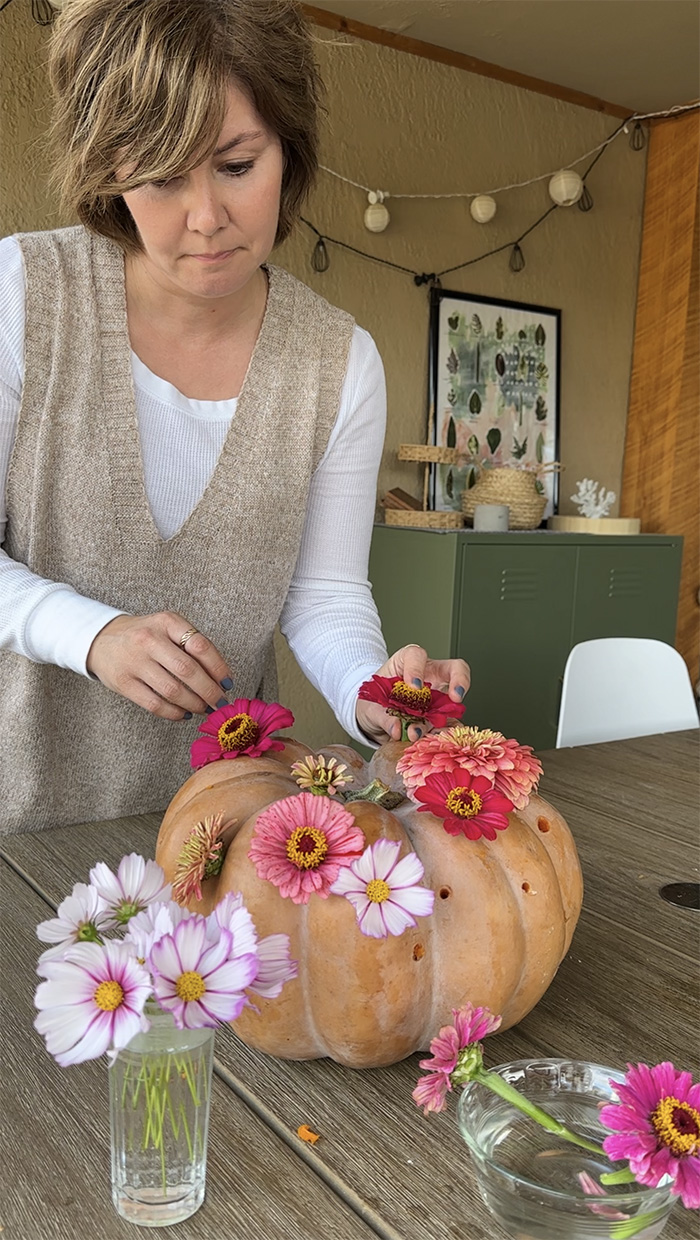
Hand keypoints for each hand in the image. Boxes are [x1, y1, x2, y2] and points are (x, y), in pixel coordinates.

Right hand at [86, 612, 232, 719]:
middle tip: (220, 702)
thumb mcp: (168, 628)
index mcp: (167, 622)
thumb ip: (192, 646)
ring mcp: (134, 661)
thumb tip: (221, 679)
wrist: (102, 639)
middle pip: (188, 670)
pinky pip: (155, 704)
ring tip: (203, 708)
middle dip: (209, 691)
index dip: (219, 668)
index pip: (200, 646)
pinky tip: (184, 713)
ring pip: (172, 690)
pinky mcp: (123, 682)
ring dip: (194, 704)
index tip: (228, 683)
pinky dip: (174, 713)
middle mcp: (150, 639)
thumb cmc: (146, 636)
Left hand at [355, 644, 469, 745]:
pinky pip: (449, 722)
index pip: (416, 656)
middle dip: (460, 680)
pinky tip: (437, 739)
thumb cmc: (372, 702)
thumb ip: (382, 717)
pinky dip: (446, 732)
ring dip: (447, 717)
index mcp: (405, 663)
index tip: (414, 686)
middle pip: (454, 668)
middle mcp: (427, 676)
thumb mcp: (369, 708)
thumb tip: (396, 728)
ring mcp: (436, 696)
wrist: (371, 720)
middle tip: (455, 697)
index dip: (417, 669)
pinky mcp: (438, 716)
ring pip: (455, 698)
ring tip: (431, 731)